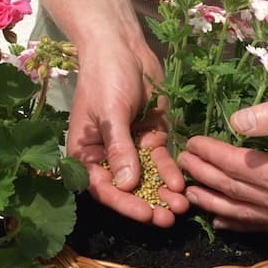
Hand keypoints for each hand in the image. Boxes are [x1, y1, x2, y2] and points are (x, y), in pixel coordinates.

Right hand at [67, 41, 187, 227]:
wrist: (122, 47)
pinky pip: (161, 162)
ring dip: (162, 193)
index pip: (103, 188)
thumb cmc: (105, 78)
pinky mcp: (151, 140)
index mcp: (86, 154)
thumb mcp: (109, 113)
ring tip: (181, 207)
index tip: (145, 215)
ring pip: (148, 179)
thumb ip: (119, 149)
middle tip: (167, 220)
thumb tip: (127, 186)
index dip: (124, 204)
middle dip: (148, 204)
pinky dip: (170, 172)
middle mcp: (108, 157)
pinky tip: (181, 184)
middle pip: (127, 190)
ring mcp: (131, 150)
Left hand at [177, 93, 267, 230]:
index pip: (235, 166)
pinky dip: (240, 224)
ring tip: (190, 193)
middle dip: (204, 176)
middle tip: (182, 163)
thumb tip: (234, 122)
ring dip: (214, 203)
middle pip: (234, 190)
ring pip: (244, 213)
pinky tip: (222, 220)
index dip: (209, 154)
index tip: (191, 143)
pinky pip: (264, 226)